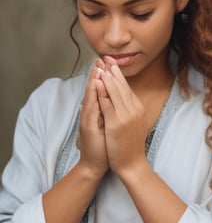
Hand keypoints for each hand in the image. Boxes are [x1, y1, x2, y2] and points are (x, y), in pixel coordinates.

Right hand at [76, 62, 108, 177]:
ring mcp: (88, 118)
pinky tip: (95, 85)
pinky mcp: (87, 126)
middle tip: (100, 58)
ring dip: (94, 80)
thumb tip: (112, 99)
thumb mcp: (110, 123)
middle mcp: (91, 112)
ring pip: (91, 95)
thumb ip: (109, 110)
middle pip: (94, 89)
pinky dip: (93, 94)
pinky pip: (91, 106)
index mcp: (98, 111)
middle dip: (98, 73)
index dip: (103, 76)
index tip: (106, 61)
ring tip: (97, 66)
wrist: (96, 164)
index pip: (100, 90)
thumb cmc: (105, 144)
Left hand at [94, 57, 150, 177]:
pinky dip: (103, 91)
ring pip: (115, 92)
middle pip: (122, 86)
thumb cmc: (131, 146)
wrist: (132, 163)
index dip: (119, 75)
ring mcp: (126, 115)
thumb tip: (126, 101)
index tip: (113, 64)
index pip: (127, 88)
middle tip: (107, 58)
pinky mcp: (117, 123)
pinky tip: (98, 83)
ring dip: (108, 77)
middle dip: (114, 71)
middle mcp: (134, 109)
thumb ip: (131, 111)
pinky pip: (108, 103)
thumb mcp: (135, 124)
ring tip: (102, 66)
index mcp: (138, 108)